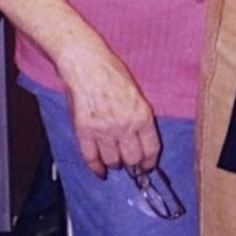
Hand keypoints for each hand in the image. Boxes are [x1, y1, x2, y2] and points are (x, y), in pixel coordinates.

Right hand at [62, 46, 160, 177]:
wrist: (87, 64)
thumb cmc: (112, 73)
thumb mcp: (136, 93)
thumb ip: (139, 116)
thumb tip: (141, 138)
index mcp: (142, 115)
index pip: (151, 148)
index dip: (150, 162)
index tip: (147, 167)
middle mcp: (125, 126)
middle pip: (133, 159)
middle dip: (132, 164)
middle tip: (129, 163)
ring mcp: (104, 130)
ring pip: (113, 161)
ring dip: (114, 164)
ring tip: (114, 161)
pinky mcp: (84, 131)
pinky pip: (91, 158)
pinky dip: (96, 168)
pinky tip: (100, 171)